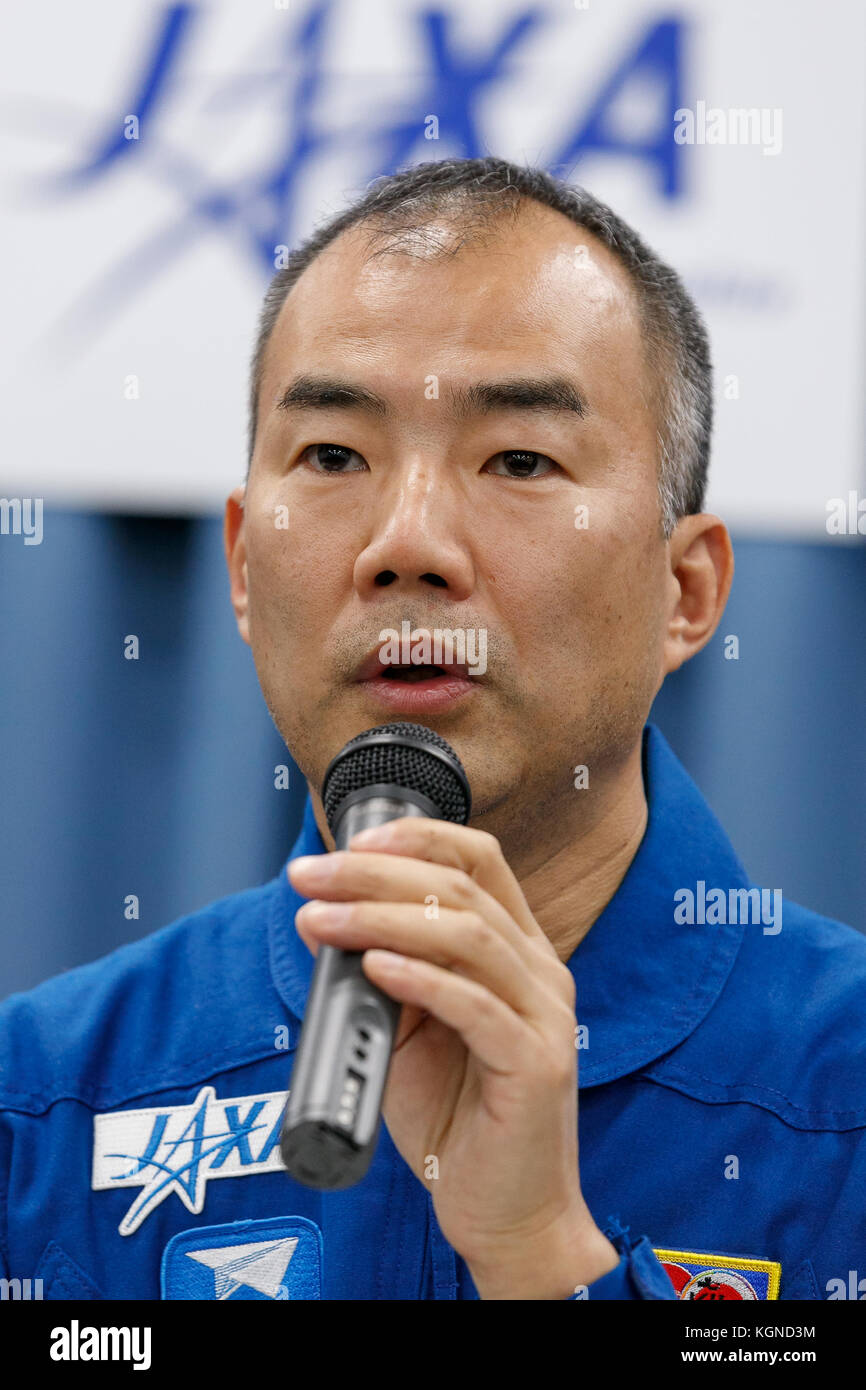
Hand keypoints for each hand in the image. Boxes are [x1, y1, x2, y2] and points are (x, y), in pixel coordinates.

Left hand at [289, 818, 618, 1298]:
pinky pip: (475, 1005)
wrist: (505, 1212)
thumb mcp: (410, 1030)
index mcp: (516, 950)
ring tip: (321, 920)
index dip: (416, 838)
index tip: (348, 842)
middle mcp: (540, 970)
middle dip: (374, 875)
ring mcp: (545, 1014)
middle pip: (460, 888)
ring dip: (381, 919)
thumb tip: (326, 919)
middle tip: (310, 877)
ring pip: (466, 934)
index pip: (479, 860)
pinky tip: (375, 966)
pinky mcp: (536, 1064)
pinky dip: (420, 978)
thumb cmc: (455, 1118)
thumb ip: (385, 974)